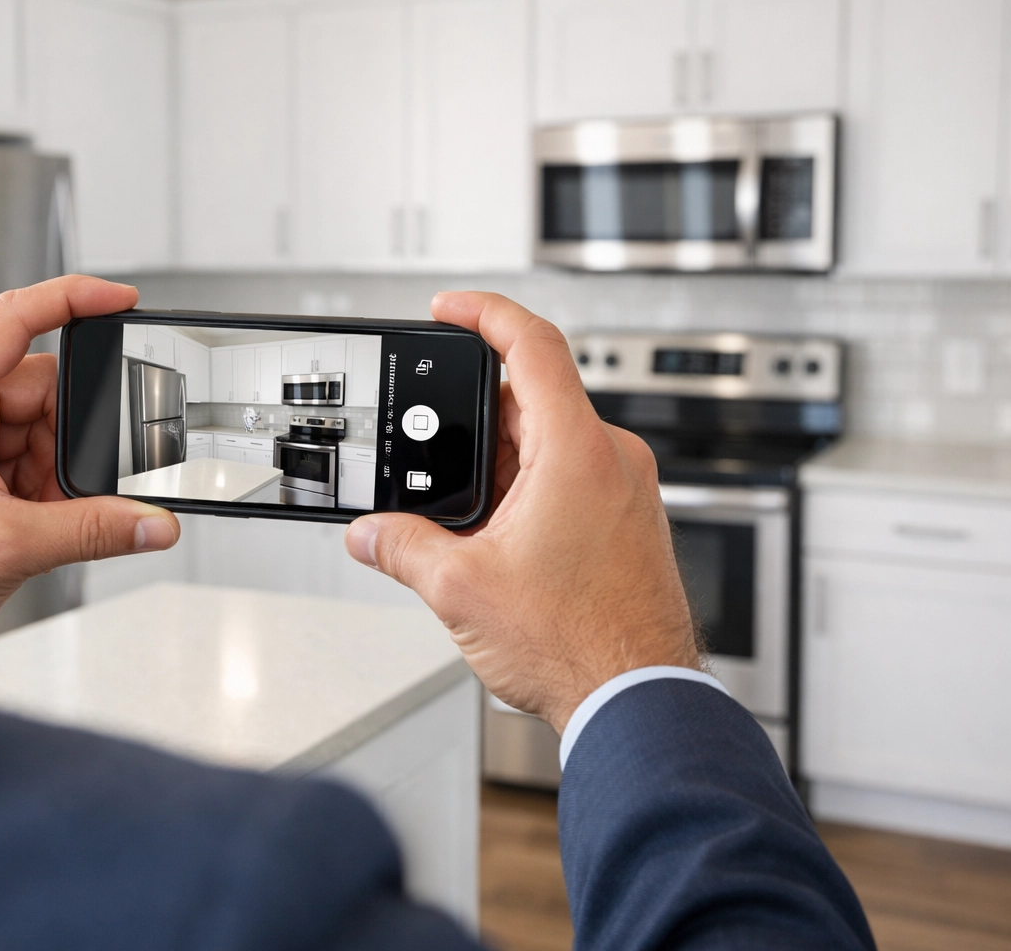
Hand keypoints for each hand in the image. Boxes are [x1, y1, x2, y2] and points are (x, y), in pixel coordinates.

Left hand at [0, 276, 178, 662]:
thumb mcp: (10, 548)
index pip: (14, 319)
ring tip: (41, 515)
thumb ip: (94, 530)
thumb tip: (151, 522)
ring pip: (33, 425)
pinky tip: (33, 519)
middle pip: (37, 387)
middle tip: (72, 485)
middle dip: (69, 437)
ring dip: (52, 469)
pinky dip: (39, 486)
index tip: (120, 300)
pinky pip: (19, 454)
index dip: (74, 298)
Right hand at [344, 293, 698, 733]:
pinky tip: (496, 538)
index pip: (532, 344)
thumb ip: (403, 546)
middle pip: (533, 398)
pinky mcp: (629, 524)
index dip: (483, 314)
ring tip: (462, 515)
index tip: (448, 310)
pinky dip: (528, 490)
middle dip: (473, 417)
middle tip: (430, 446)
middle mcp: (614, 460)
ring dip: (500, 463)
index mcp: (578, 451)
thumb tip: (371, 533)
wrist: (639, 699)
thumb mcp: (460, 588)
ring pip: (550, 444)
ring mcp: (628, 492)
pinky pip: (571, 480)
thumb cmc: (581, 645)